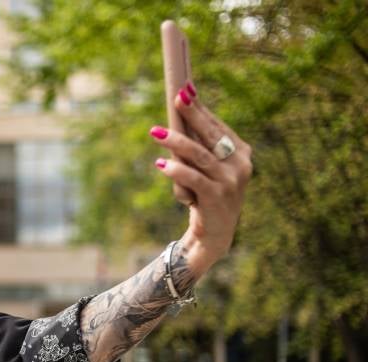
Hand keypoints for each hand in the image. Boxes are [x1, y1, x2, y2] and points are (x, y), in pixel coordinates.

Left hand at [150, 82, 252, 275]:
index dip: (201, 108)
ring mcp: (230, 182)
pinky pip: (194, 179)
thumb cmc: (206, 196)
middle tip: (175, 98)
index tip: (186, 90)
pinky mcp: (217, 198)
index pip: (218, 126)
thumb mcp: (207, 170)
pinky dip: (176, 171)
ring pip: (200, 155)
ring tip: (155, 131)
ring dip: (176, 142)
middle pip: (211, 135)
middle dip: (192, 114)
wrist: (214, 235)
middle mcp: (241, 165)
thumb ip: (199, 148)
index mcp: (242, 153)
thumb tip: (178, 117)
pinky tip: (160, 163)